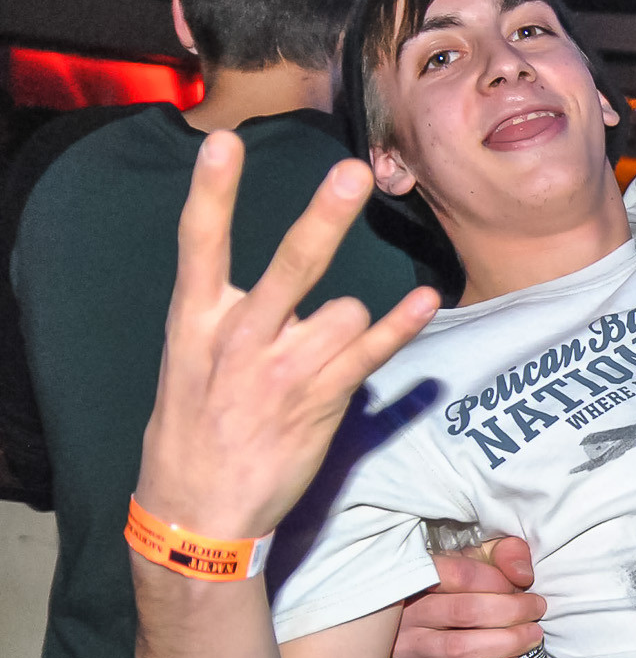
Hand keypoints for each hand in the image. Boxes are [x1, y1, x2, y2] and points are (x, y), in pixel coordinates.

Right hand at [134, 133, 439, 538]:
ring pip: (344, 310)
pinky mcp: (322, 400)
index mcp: (195, 322)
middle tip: (353, 172)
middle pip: (291, 264)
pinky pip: (372, 352)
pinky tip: (424, 300)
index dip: (211, 193)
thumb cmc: (196, 431)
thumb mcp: (189, 364)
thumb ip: (229, 317)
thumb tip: (279, 287)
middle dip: (324, 217)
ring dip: (348, 324)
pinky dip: (401, 327)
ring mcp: (284, 371)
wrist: (198, 513)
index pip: (199, 244)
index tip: (223, 143)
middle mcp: (240, 338)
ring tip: (317, 363)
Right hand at [395, 536, 544, 657]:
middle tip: (538, 608)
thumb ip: (505, 552)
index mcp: (417, 577)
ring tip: (533, 635)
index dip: (499, 581)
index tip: (523, 585)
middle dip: (512, 611)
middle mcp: (407, 614)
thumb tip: (522, 574)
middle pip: (465, 612)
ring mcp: (410, 649)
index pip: (461, 575)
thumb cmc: (455, 581)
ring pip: (460, 649)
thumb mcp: (478, 555)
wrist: (417, 610)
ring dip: (506, 643)